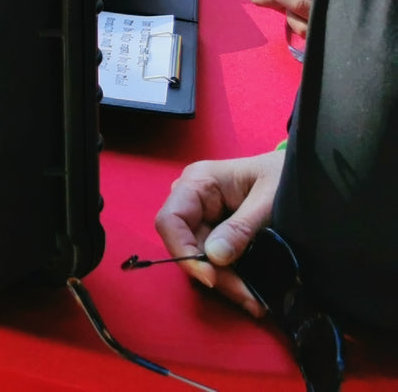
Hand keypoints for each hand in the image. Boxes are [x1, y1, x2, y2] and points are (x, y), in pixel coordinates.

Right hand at [154, 149, 284, 317]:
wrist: (304, 172)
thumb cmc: (285, 175)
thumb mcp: (269, 199)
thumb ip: (241, 227)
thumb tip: (214, 257)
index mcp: (197, 182)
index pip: (170, 221)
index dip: (184, 252)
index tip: (212, 278)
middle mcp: (192, 200)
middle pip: (189, 245)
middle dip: (217, 275)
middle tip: (251, 300)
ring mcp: (203, 216)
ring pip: (203, 257)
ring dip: (228, 281)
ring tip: (256, 302)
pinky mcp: (216, 230)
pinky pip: (216, 257)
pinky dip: (233, 276)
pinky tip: (252, 291)